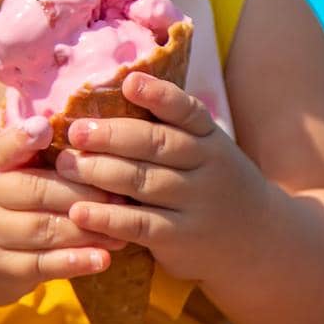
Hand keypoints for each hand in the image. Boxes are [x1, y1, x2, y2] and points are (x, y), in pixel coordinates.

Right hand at [0, 116, 130, 310]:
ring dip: (87, 228)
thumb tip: (79, 130)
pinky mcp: (3, 271)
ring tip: (123, 225)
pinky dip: (75, 262)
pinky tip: (103, 258)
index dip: (20, 138)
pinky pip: (43, 266)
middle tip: (121, 189)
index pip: (0, 150)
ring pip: (44, 230)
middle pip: (36, 191)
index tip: (43, 128)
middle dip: (82, 190)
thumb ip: (25, 156)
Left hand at [55, 72, 271, 282]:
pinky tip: (79, 211)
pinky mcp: (181, 239)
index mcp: (209, 136)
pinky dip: (107, 217)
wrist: (259, 241)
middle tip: (74, 131)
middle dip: (111, 135)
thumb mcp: (207, 150)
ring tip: (64, 165)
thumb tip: (112, 94)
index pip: (186, 109)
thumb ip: (170, 129)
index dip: (158, 95)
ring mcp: (196, 203)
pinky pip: (140, 225)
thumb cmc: (214, 184)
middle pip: (156, 144)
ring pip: (143, 182)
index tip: (129, 82)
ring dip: (99, 172)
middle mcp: (206, 166)